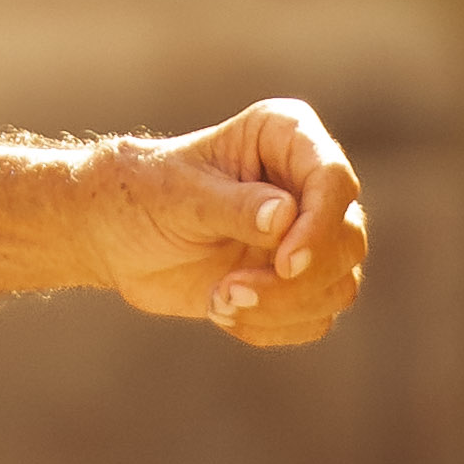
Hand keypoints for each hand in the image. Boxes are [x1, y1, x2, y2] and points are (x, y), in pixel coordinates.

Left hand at [91, 102, 368, 347]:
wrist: (115, 237)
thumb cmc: (143, 195)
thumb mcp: (179, 195)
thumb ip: (234, 206)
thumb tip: (287, 217)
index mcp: (286, 136)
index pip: (334, 180)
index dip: (319, 226)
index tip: (284, 263)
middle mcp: (308, 185)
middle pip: (348, 240)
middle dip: (296, 281)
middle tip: (230, 291)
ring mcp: (309, 236)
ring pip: (339, 285)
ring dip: (281, 308)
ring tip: (220, 301)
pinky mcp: (299, 282)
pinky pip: (316, 318)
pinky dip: (272, 327)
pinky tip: (222, 312)